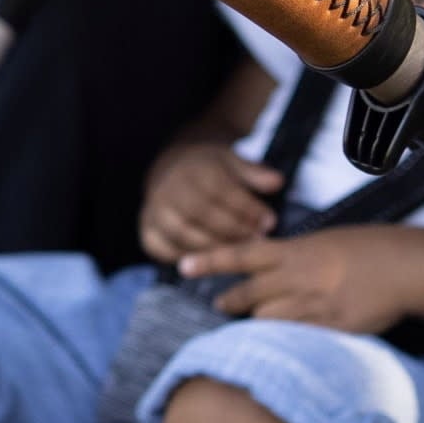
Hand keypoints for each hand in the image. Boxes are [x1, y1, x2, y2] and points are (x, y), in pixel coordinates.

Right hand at [139, 141, 282, 265]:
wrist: (171, 168)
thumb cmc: (209, 169)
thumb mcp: (232, 162)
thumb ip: (253, 173)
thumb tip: (277, 182)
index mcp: (194, 169)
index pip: (222, 191)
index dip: (247, 209)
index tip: (269, 222)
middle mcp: (170, 188)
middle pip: (202, 214)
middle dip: (233, 231)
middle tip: (257, 241)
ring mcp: (154, 210)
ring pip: (183, 234)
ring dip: (213, 247)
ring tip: (238, 254)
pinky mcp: (146, 229)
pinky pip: (161, 248)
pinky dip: (183, 257)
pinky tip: (207, 260)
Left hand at [176, 226, 423, 335]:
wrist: (403, 266)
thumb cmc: (366, 249)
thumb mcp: (323, 242)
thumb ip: (292, 256)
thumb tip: (268, 267)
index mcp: (294, 251)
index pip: (241, 254)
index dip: (209, 260)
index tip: (182, 265)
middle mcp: (298, 276)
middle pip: (248, 294)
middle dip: (230, 303)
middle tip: (221, 306)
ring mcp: (314, 303)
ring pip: (268, 319)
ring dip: (259, 323)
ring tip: (258, 327)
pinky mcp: (331, 327)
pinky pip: (297, 338)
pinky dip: (287, 340)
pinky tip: (285, 343)